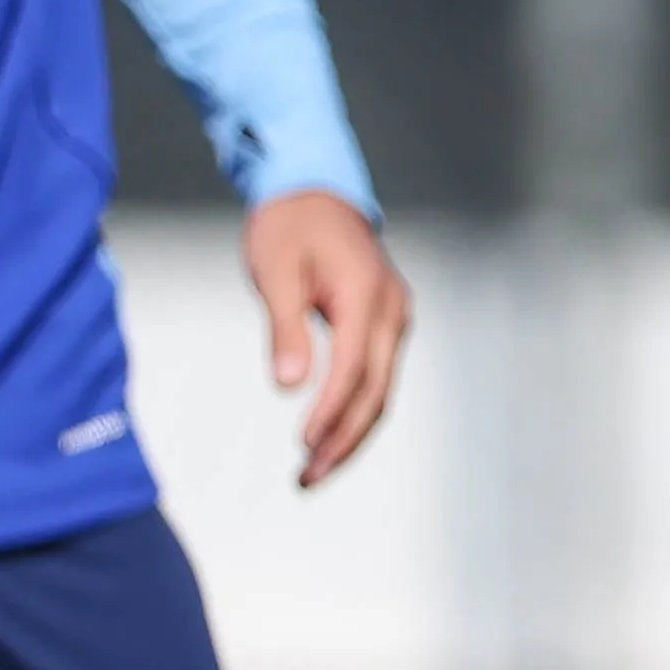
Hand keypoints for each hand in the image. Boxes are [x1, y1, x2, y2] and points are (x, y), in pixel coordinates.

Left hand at [246, 189, 407, 488]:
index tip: (303, 446)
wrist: (314, 190)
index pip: (352, 369)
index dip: (330, 413)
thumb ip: (285, 329)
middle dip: (343, 441)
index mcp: (364, 294)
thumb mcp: (275, 272)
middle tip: (306, 479)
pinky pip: (377, 375)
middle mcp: (391, 310)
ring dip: (350, 434)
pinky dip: (355, 409)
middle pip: (376, 392)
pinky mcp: (386, 322)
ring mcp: (395, 316)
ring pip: (380, 390)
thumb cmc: (288, 225)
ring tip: (313, 470)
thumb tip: (290, 385)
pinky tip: (330, 435)